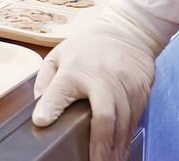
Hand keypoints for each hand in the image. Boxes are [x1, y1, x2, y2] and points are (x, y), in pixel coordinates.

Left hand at [32, 0, 178, 160]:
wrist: (128, 31)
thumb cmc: (90, 46)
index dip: (51, 107)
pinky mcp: (140, 90)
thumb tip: (38, 110)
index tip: (42, 121)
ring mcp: (124, 85)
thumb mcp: (59, 55)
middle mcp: (101, 78)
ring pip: (123, 122)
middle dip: (100, 144)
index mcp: (74, 70)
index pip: (60, 90)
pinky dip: (127, 138)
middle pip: (104, 115)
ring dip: (115, 147)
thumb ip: (45, 81)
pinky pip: (134, 119)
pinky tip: (120, 150)